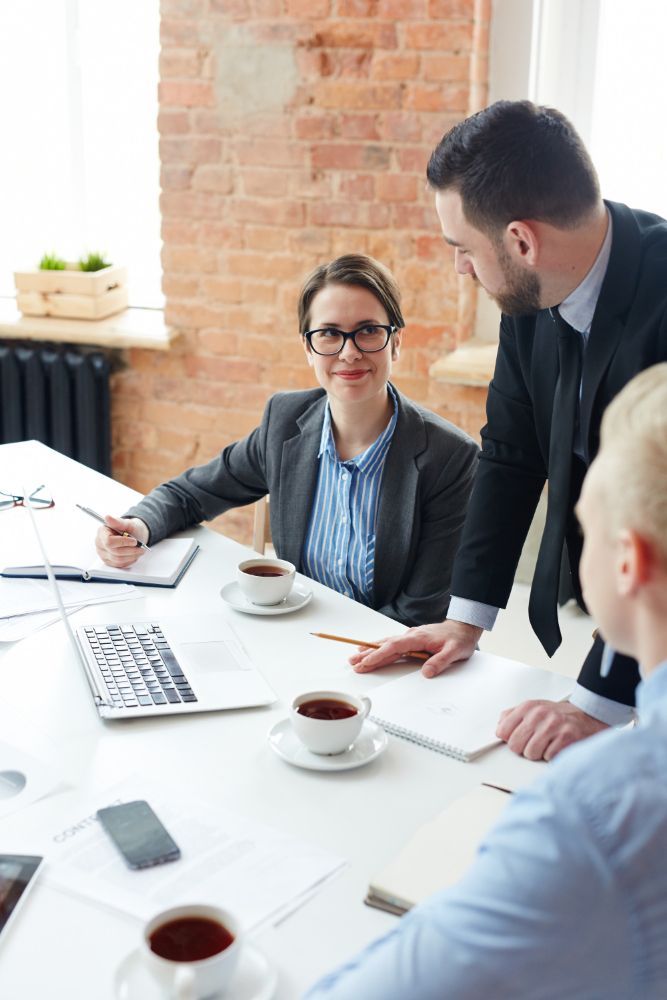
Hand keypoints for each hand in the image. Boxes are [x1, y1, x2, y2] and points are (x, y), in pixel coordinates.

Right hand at [95, 515, 148, 567]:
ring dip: (132, 556)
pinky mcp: (109, 562)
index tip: (134, 541)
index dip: (123, 542)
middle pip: (114, 552)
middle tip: (141, 547)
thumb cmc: (130, 529)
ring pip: (118, 560)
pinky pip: (120, 565)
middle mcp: (100, 544)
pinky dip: (129, 560)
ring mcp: (103, 554)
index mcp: (101, 532)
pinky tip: (133, 554)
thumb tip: (107, 517)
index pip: (109, 541)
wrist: (134, 536)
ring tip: (139, 550)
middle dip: (131, 550)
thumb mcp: (128, 523)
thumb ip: (118, 522)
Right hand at [349, 620, 482, 677]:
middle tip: (353, 663)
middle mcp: (411, 635)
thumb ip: (440, 662)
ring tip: (354, 657)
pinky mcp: (411, 640)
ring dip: (370, 650)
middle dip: (368, 654)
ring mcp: (410, 637)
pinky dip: (378, 648)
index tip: (367, 662)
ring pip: (386, 643)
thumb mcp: (454, 653)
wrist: (463, 628)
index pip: (394, 647)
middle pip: (385, 645)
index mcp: (418, 638)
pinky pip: (391, 644)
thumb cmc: (459, 640)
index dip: (379, 655)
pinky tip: (370, 651)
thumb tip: (426, 672)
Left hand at [496, 700, 608, 760]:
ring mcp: (553, 725)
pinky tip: (558, 747)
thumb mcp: (533, 709)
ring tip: (548, 744)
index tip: (518, 739)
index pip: (503, 731)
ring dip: (539, 753)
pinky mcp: (566, 738)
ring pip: (530, 753)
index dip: (509, 739)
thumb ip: (513, 716)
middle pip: (515, 745)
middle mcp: (539, 714)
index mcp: (528, 707)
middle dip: (524, 748)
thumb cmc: (559, 716)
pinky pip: (548, 757)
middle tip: (536, 742)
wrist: (588, 717)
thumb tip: (499, 729)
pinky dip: (552, 756)